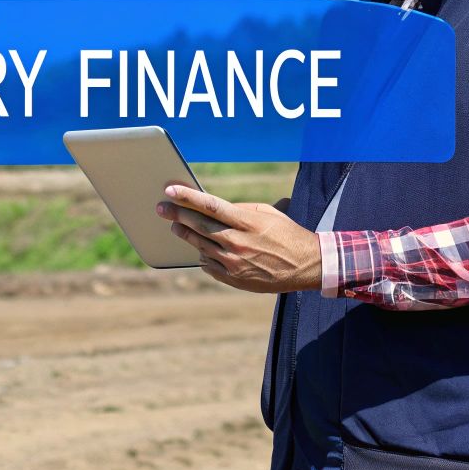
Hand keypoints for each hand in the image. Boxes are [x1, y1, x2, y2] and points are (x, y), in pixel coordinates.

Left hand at [154, 186, 321, 293]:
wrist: (307, 266)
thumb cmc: (287, 234)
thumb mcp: (268, 214)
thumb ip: (240, 210)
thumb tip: (213, 208)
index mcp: (248, 223)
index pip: (211, 206)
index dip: (188, 197)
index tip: (170, 190)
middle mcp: (238, 243)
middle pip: (200, 226)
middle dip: (177, 215)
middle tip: (161, 208)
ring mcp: (235, 263)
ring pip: (200, 246)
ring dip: (185, 235)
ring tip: (175, 226)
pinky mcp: (235, 279)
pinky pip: (209, 265)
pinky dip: (202, 255)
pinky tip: (198, 248)